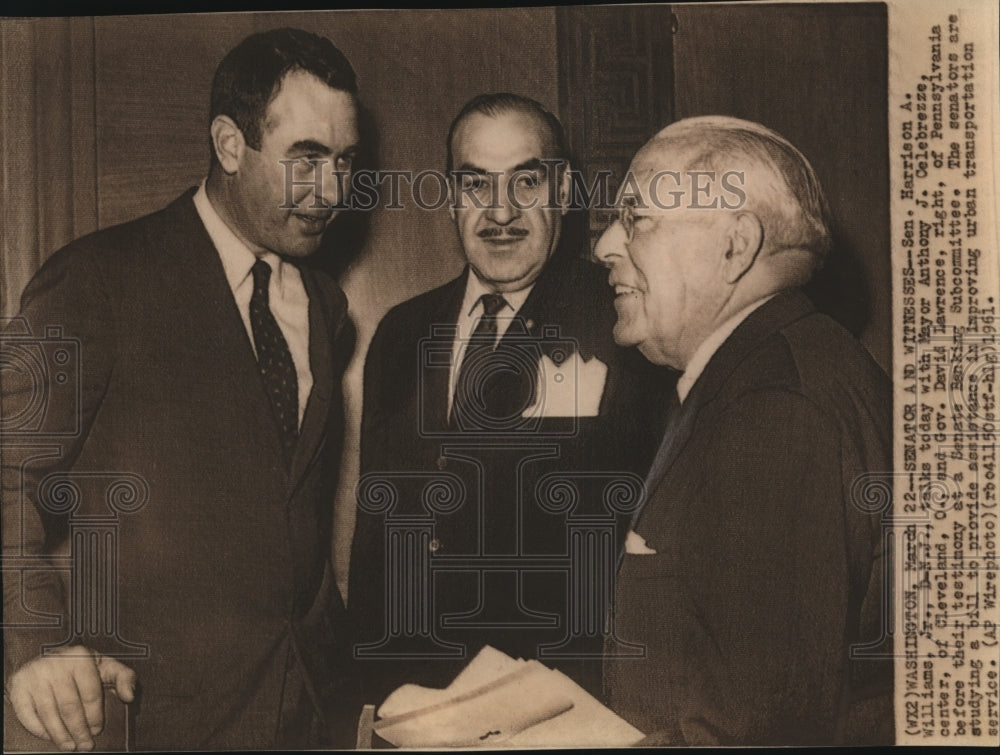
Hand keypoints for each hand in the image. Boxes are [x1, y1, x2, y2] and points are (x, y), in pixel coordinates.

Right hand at [7, 645, 135, 751]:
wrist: (48, 658)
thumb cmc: (82, 667)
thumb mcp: (105, 666)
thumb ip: (124, 677)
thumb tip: (130, 696)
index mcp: (80, 657)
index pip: (90, 693)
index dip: (95, 716)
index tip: (97, 731)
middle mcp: (56, 663)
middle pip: (69, 707)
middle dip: (79, 731)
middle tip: (85, 746)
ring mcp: (35, 674)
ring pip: (49, 713)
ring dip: (60, 735)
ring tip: (70, 747)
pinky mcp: (18, 686)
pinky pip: (27, 714)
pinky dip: (39, 730)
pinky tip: (50, 737)